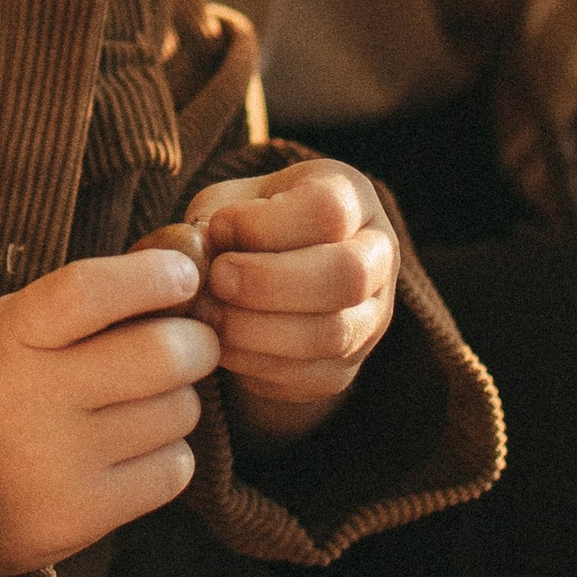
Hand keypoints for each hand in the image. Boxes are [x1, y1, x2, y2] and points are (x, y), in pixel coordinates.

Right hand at [0, 246, 217, 576]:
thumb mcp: (7, 327)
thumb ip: (83, 301)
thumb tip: (184, 268)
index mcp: (9, 336)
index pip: (90, 290)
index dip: (150, 277)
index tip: (183, 276)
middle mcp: (32, 397)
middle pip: (163, 354)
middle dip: (194, 344)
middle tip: (187, 347)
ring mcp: (58, 461)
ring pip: (179, 412)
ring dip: (176, 404)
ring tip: (136, 407)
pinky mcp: (82, 514)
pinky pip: (173, 469)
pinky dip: (168, 456)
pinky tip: (131, 452)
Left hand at [190, 159, 397, 451]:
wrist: (269, 276)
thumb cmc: (246, 227)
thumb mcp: (229, 203)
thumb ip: (213, 222)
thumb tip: (199, 256)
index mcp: (353, 199)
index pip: (328, 210)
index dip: (264, 225)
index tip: (219, 228)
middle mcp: (376, 258)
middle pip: (346, 275)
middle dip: (268, 282)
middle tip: (218, 279)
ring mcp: (368, 319)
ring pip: (330, 335)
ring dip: (256, 329)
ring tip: (211, 313)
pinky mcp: (343, 369)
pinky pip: (306, 377)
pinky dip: (254, 364)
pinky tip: (223, 343)